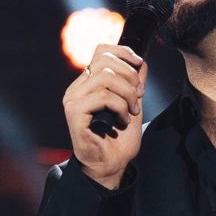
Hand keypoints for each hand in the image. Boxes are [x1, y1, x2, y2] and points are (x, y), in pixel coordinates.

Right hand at [63, 44, 146, 188]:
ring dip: (127, 94)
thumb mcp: (132, 104)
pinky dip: (120, 106)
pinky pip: (103, 96)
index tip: (139, 64)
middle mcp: (77, 88)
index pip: (101, 51)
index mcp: (88, 83)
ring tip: (132, 110)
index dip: (123, 52)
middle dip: (129, 76)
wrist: (111, 164)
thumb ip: (134, 83)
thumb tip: (141, 63)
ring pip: (105, 77)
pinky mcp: (74, 113)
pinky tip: (123, 120)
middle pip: (105, 61)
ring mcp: (73, 100)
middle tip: (138, 96)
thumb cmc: (119, 139)